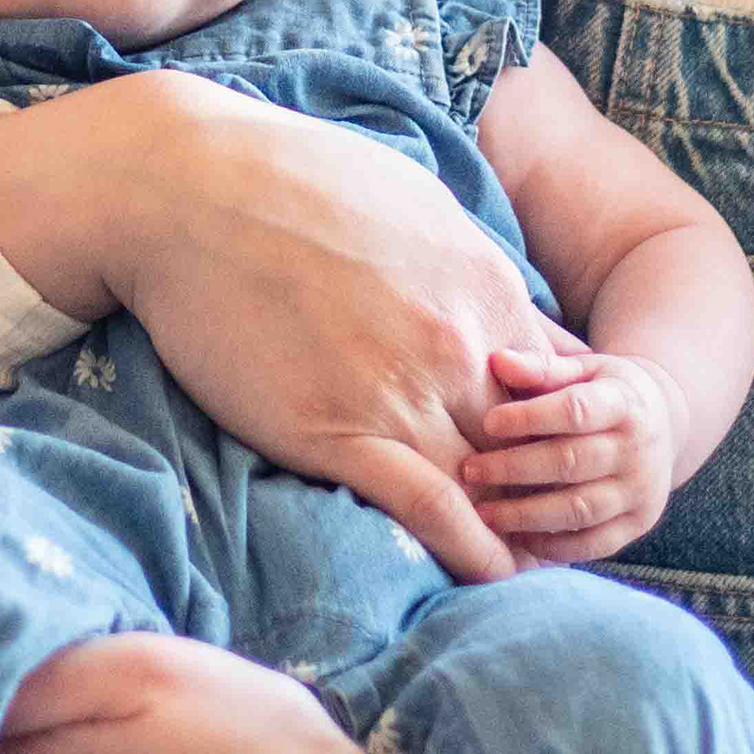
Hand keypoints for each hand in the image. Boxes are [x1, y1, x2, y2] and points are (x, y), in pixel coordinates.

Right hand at [77, 73, 557, 580]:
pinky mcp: (337, 433)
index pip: (560, 384)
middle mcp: (459, 347)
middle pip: (535, 444)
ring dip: (518, 532)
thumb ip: (470, 264)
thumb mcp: (418, 201)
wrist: (190, 191)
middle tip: (556, 526)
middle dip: (550, 489)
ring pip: (492, 488)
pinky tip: (484, 575)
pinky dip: (468, 552)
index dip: (563, 429)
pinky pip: (429, 511)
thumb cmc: (293, 178)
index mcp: (485, 287)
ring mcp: (401, 393)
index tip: (556, 458)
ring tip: (530, 566)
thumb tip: (503, 300)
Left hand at [458, 345, 688, 563]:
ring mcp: (641, 491)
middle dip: (515, 469)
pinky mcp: (638, 524)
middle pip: (572, 462)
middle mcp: (638, 449)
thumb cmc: (605, 391)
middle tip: (470, 471)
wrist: (665, 423)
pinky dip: (554, 547)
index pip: (575, 411)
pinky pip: (593, 543)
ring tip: (483, 515)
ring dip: (526, 515)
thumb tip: (498, 361)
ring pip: (580, 509)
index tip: (487, 422)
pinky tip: (517, 539)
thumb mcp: (583, 368)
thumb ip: (541, 367)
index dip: (529, 418)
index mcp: (624, 402)